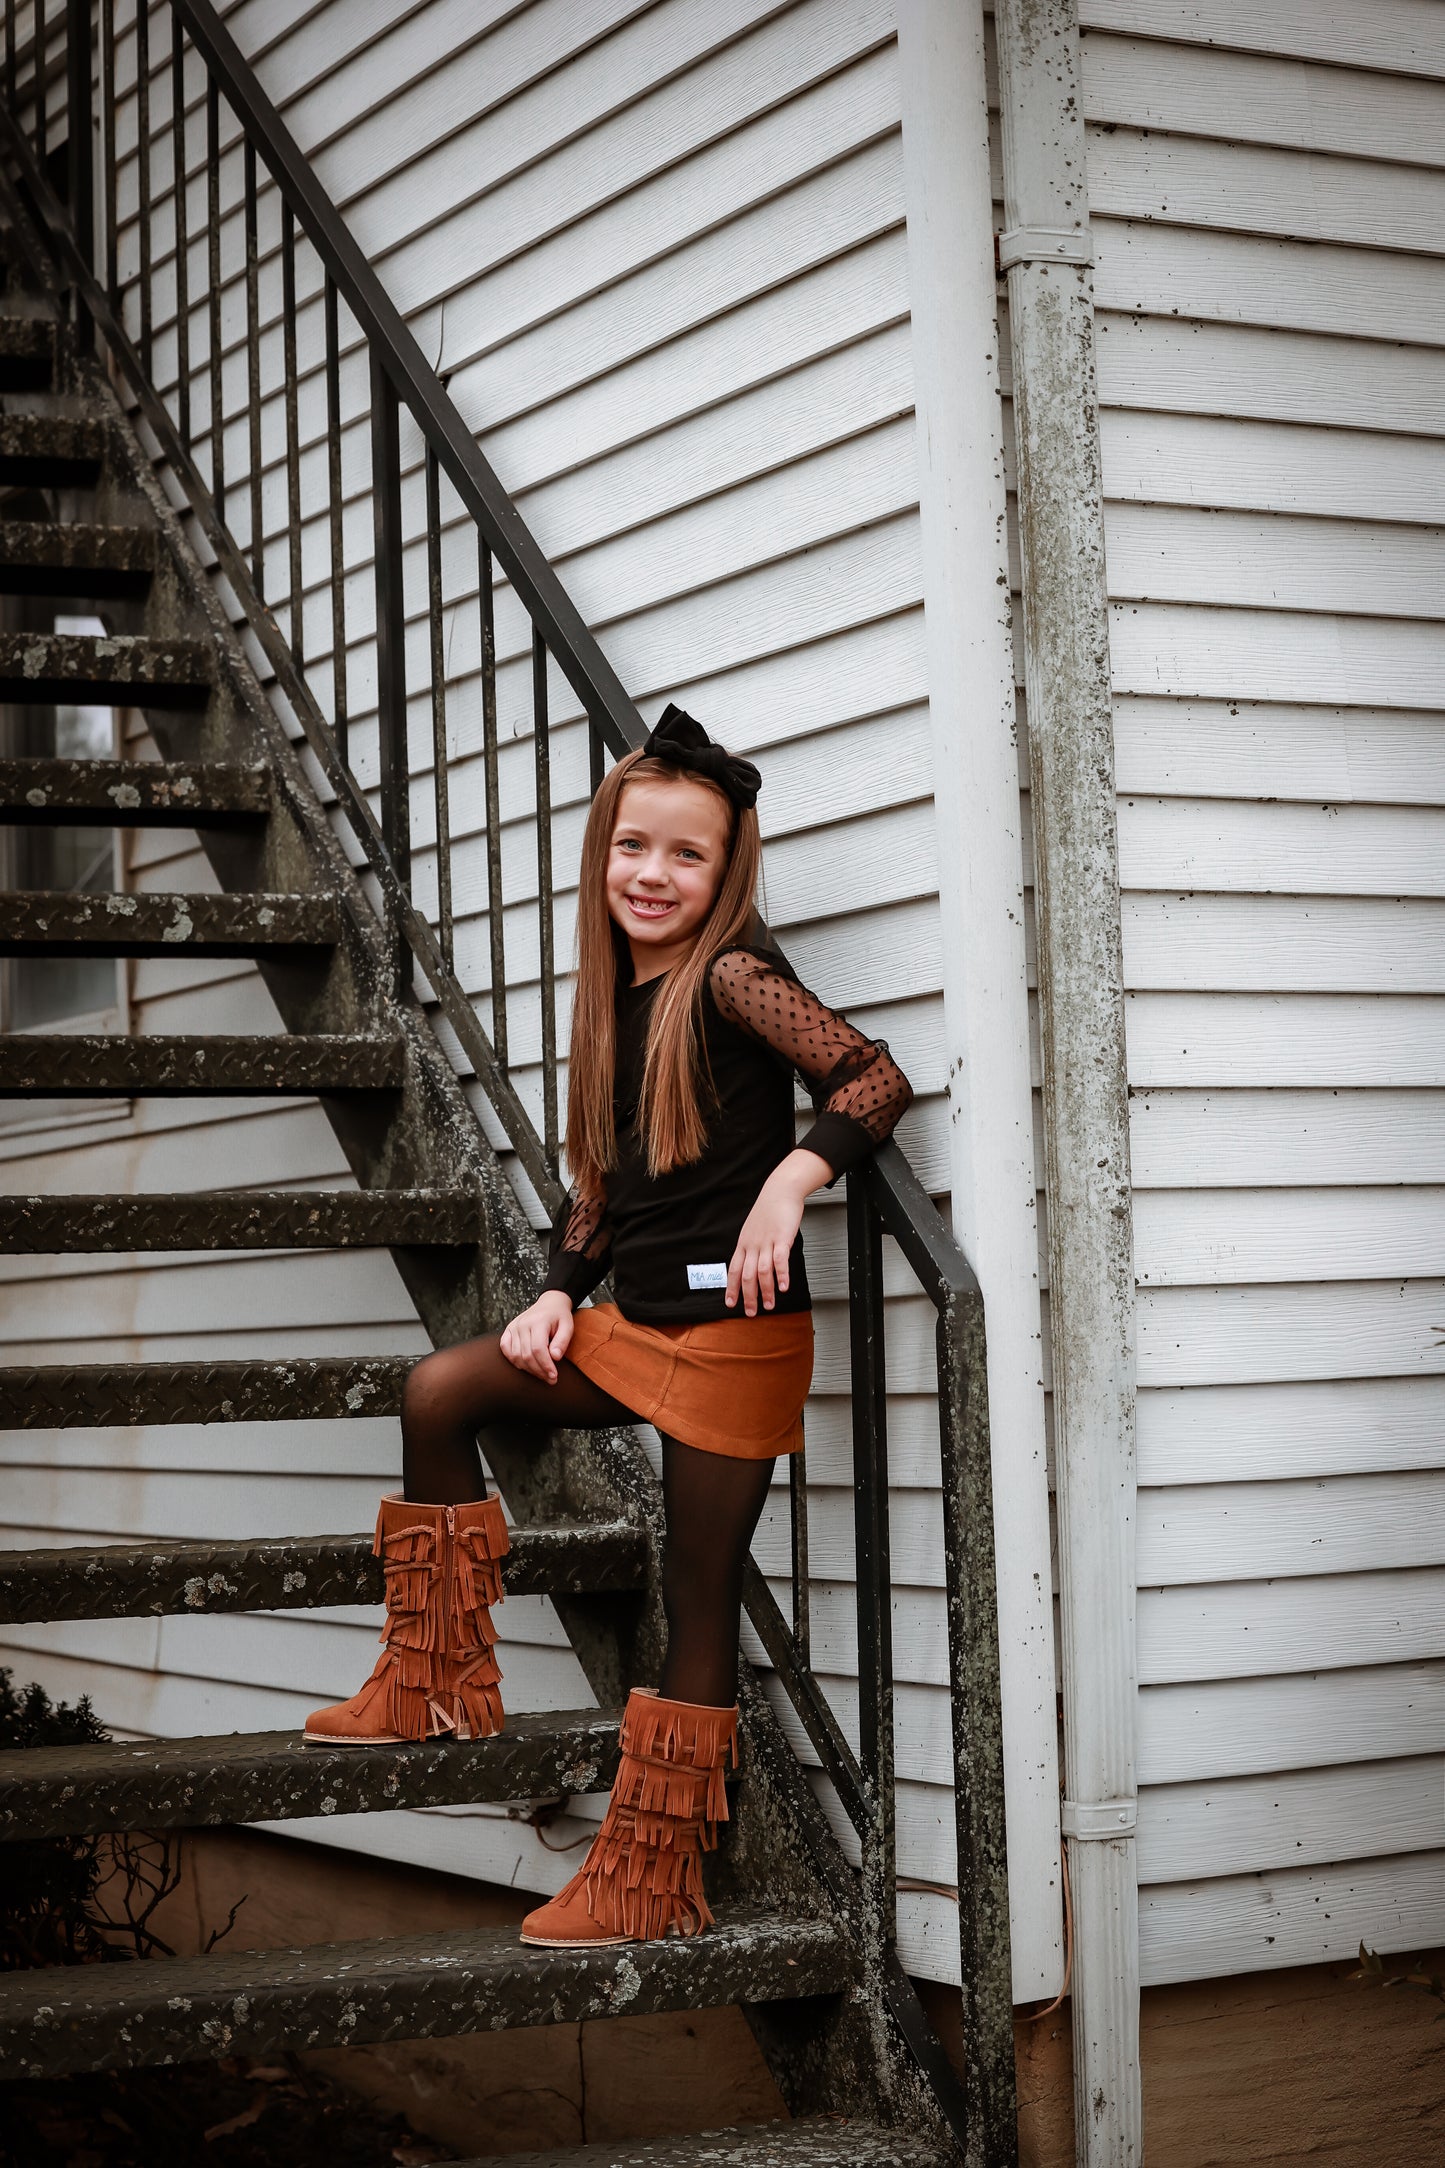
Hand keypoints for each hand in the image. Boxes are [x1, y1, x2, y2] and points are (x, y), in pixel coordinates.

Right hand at [500, 1291, 574, 1381]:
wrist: (550, 1304)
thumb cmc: (560, 1317)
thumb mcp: (568, 1326)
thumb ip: (563, 1341)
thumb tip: (555, 1357)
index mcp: (538, 1322)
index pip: (538, 1349)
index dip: (545, 1366)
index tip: (554, 1376)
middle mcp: (522, 1324)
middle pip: (526, 1355)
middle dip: (539, 1371)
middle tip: (550, 1379)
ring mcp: (513, 1327)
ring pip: (516, 1356)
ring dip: (528, 1369)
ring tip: (541, 1374)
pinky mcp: (508, 1331)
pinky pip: (505, 1349)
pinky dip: (514, 1361)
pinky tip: (526, 1366)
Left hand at [726, 1150, 831, 1315]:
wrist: (779, 1190)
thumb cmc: (768, 1210)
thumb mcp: (753, 1229)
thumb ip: (752, 1246)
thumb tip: (752, 1263)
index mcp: (744, 1244)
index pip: (734, 1270)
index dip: (732, 1288)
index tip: (730, 1304)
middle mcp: (752, 1245)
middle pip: (747, 1275)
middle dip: (748, 1296)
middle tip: (751, 1313)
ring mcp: (766, 1242)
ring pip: (763, 1271)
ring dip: (765, 1291)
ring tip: (769, 1305)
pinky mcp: (782, 1238)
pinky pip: (780, 1260)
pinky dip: (781, 1275)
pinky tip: (784, 1287)